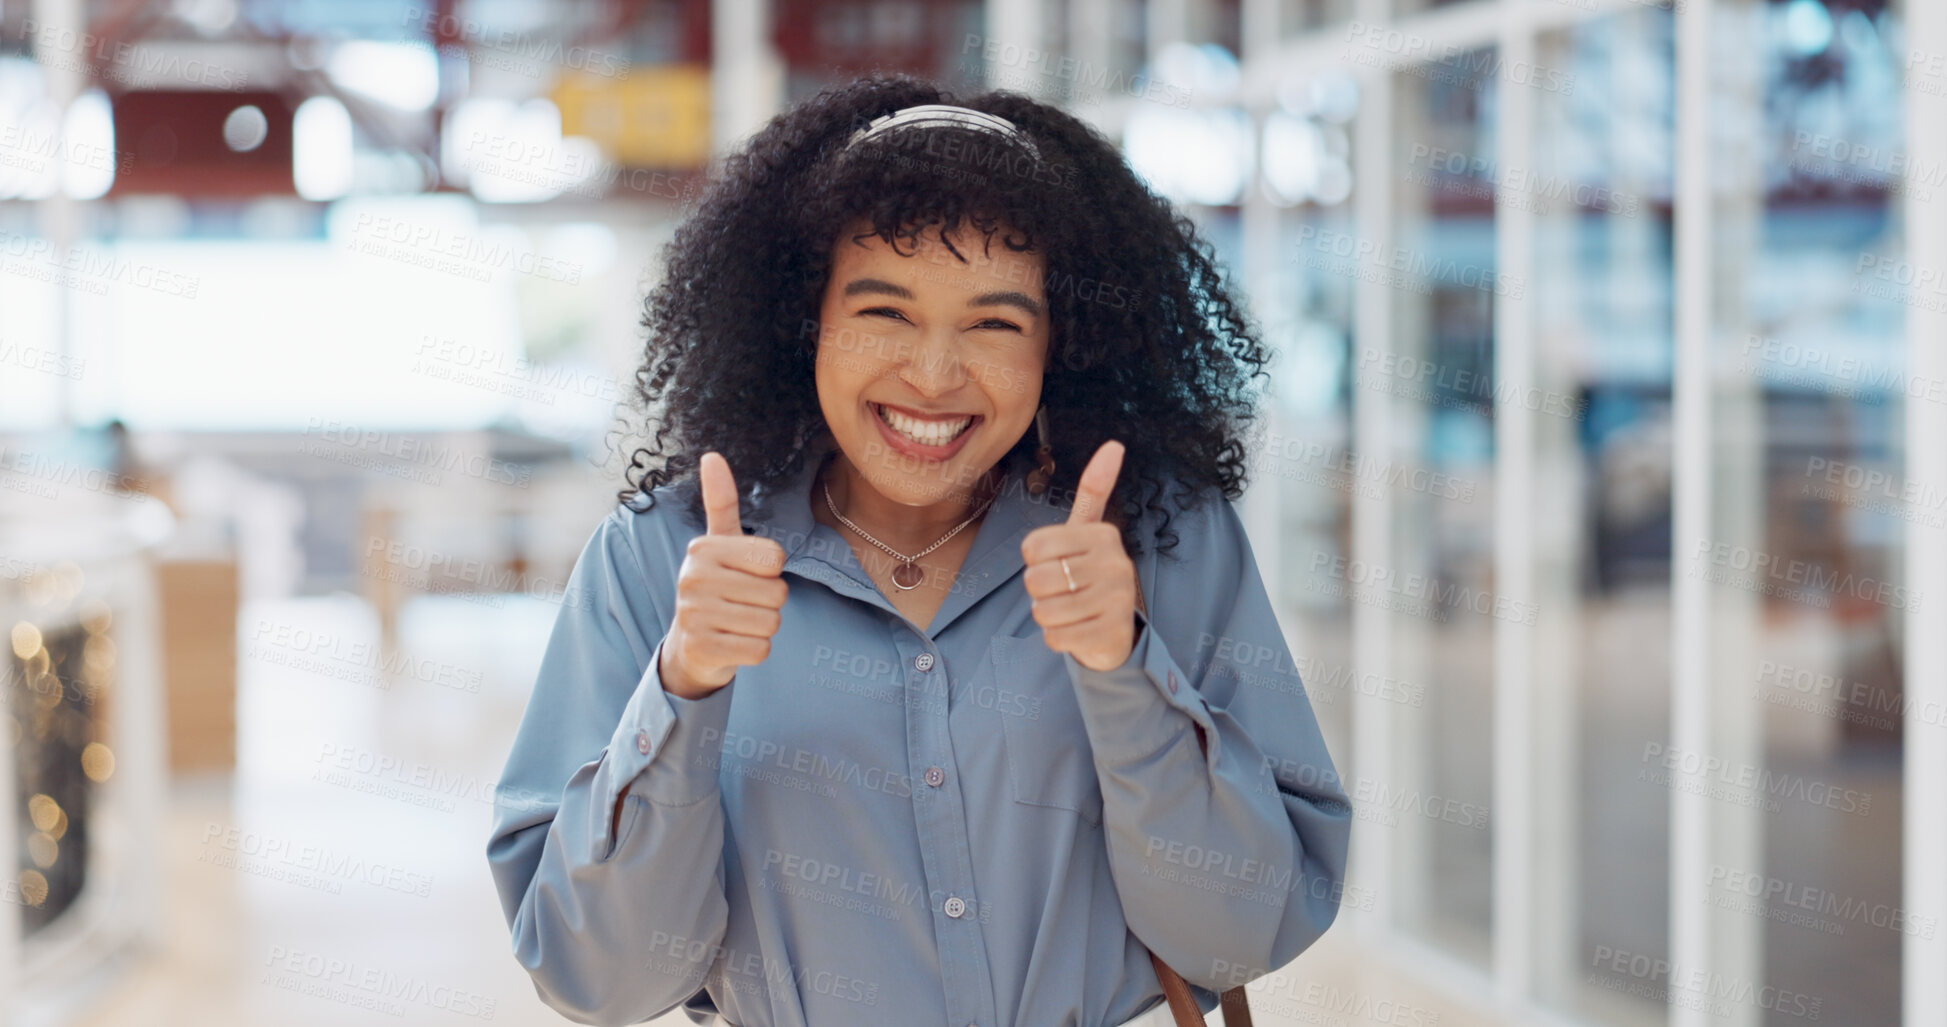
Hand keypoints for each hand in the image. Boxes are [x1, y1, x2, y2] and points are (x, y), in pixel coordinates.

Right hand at [660, 452, 789, 698]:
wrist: (690, 645)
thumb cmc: (715, 587)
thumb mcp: (719, 544)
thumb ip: (721, 502)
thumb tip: (712, 455)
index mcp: (703, 548)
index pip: (775, 559)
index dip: (771, 573)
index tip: (746, 576)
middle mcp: (693, 577)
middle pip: (777, 593)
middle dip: (769, 604)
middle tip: (742, 604)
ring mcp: (694, 615)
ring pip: (771, 623)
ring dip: (763, 628)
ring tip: (738, 623)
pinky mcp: (701, 649)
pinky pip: (760, 651)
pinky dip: (755, 651)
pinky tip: (733, 644)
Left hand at [1021, 440, 1137, 671]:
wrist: (1117, 630)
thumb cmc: (1090, 575)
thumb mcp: (1086, 533)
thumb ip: (1095, 490)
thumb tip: (1115, 445)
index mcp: (1103, 534)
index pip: (1032, 547)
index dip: (1034, 561)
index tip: (1058, 563)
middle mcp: (1116, 564)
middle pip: (1036, 580)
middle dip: (1039, 591)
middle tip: (1063, 591)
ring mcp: (1116, 600)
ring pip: (1043, 610)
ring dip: (1047, 615)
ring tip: (1070, 610)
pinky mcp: (1111, 634)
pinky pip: (1055, 637)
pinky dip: (1058, 638)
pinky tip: (1079, 630)